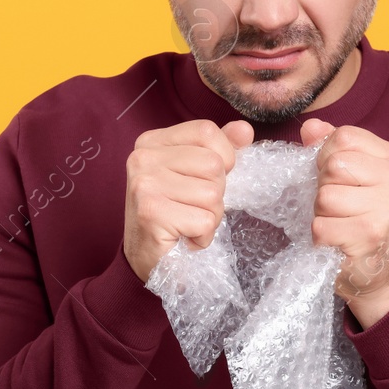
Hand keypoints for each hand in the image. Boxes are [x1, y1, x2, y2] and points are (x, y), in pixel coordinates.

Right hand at [122, 118, 253, 281]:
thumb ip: (219, 149)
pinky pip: (205, 220)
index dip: (223, 157)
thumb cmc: (173, 214)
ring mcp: (145, 184)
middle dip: (215, 193)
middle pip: (214, 164)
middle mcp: (143, 158)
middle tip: (192, 208)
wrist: (145, 258)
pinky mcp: (151, 213)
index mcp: (152, 141)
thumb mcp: (195, 175)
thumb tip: (244, 130)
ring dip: (210, 217)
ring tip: (187, 223)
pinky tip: (184, 237)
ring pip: (212, 194)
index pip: (207, 130)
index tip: (205, 179)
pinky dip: (203, 236)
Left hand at [301, 119, 388, 327]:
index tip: (340, 181)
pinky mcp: (371, 236)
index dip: (327, 158)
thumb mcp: (351, 178)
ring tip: (340, 225)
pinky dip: (320, 237)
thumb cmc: (360, 221)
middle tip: (340, 209)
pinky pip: (321, 226)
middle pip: (334, 165)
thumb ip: (330, 148)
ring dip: (321, 214)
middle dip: (324, 188)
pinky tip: (338, 243)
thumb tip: (311, 127)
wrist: (377, 275)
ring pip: (325, 196)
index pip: (345, 137)